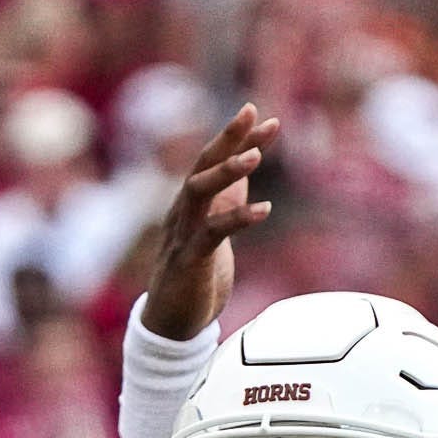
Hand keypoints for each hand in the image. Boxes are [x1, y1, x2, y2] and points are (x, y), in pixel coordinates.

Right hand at [138, 102, 278, 341]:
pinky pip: (212, 233)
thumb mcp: (216, 227)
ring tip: (256, 156)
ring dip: (226, 170)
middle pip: (201, 164)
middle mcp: (182, 212)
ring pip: (199, 191)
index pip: (211, 160)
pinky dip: (238, 219)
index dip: (234, 137)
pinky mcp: (190, 260)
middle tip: (251, 115)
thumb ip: (228, 196)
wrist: (172, 324)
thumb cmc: (196, 275)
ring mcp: (183, 234)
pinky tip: (265, 209)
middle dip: (227, 139)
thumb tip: (245, 163)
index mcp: (190, 204)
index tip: (259, 113)